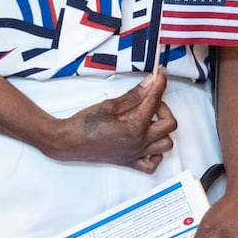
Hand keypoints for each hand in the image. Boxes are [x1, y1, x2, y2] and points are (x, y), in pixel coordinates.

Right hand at [54, 67, 176, 167]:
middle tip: (151, 99)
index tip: (160, 74)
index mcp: (135, 127)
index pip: (155, 100)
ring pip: (166, 144)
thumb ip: (134, 95)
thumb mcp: (110, 105)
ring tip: (150, 120)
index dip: (160, 83)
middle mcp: (139, 143)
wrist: (68, 142)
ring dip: (162, 130)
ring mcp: (136, 154)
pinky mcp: (129, 161)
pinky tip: (148, 142)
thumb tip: (149, 83)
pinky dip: (156, 153)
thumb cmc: (84, 125)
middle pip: (169, 124)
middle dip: (164, 107)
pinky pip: (152, 164)